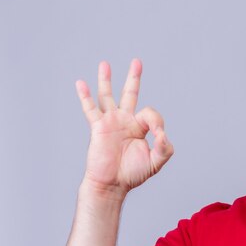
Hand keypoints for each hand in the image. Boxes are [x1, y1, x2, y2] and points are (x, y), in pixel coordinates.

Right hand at [76, 59, 173, 197]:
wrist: (112, 184)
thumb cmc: (133, 174)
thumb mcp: (156, 162)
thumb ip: (165, 148)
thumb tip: (163, 134)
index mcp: (140, 127)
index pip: (151, 113)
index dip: (157, 122)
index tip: (158, 135)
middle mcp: (125, 121)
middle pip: (130, 94)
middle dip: (134, 78)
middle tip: (137, 62)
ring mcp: (111, 122)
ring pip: (108, 96)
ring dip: (106, 80)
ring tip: (105, 64)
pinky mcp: (98, 127)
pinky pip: (90, 109)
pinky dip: (85, 96)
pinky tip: (80, 83)